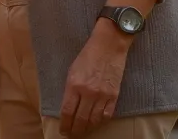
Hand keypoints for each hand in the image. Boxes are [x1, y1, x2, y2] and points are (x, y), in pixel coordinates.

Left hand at [59, 20, 130, 136]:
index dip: (65, 124)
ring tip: (83, 131)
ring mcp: (102, 95)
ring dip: (87, 128)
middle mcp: (88, 93)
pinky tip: (96, 123)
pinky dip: (100, 121)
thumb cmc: (88, 55)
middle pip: (80, 119)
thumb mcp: (72, 71)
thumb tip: (69, 107)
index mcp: (74, 85)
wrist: (108, 46)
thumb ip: (70, 90)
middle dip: (75, 130)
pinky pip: (107, 114)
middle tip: (72, 135)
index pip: (67, 112)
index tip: (63, 130)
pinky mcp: (114, 95)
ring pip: (93, 120)